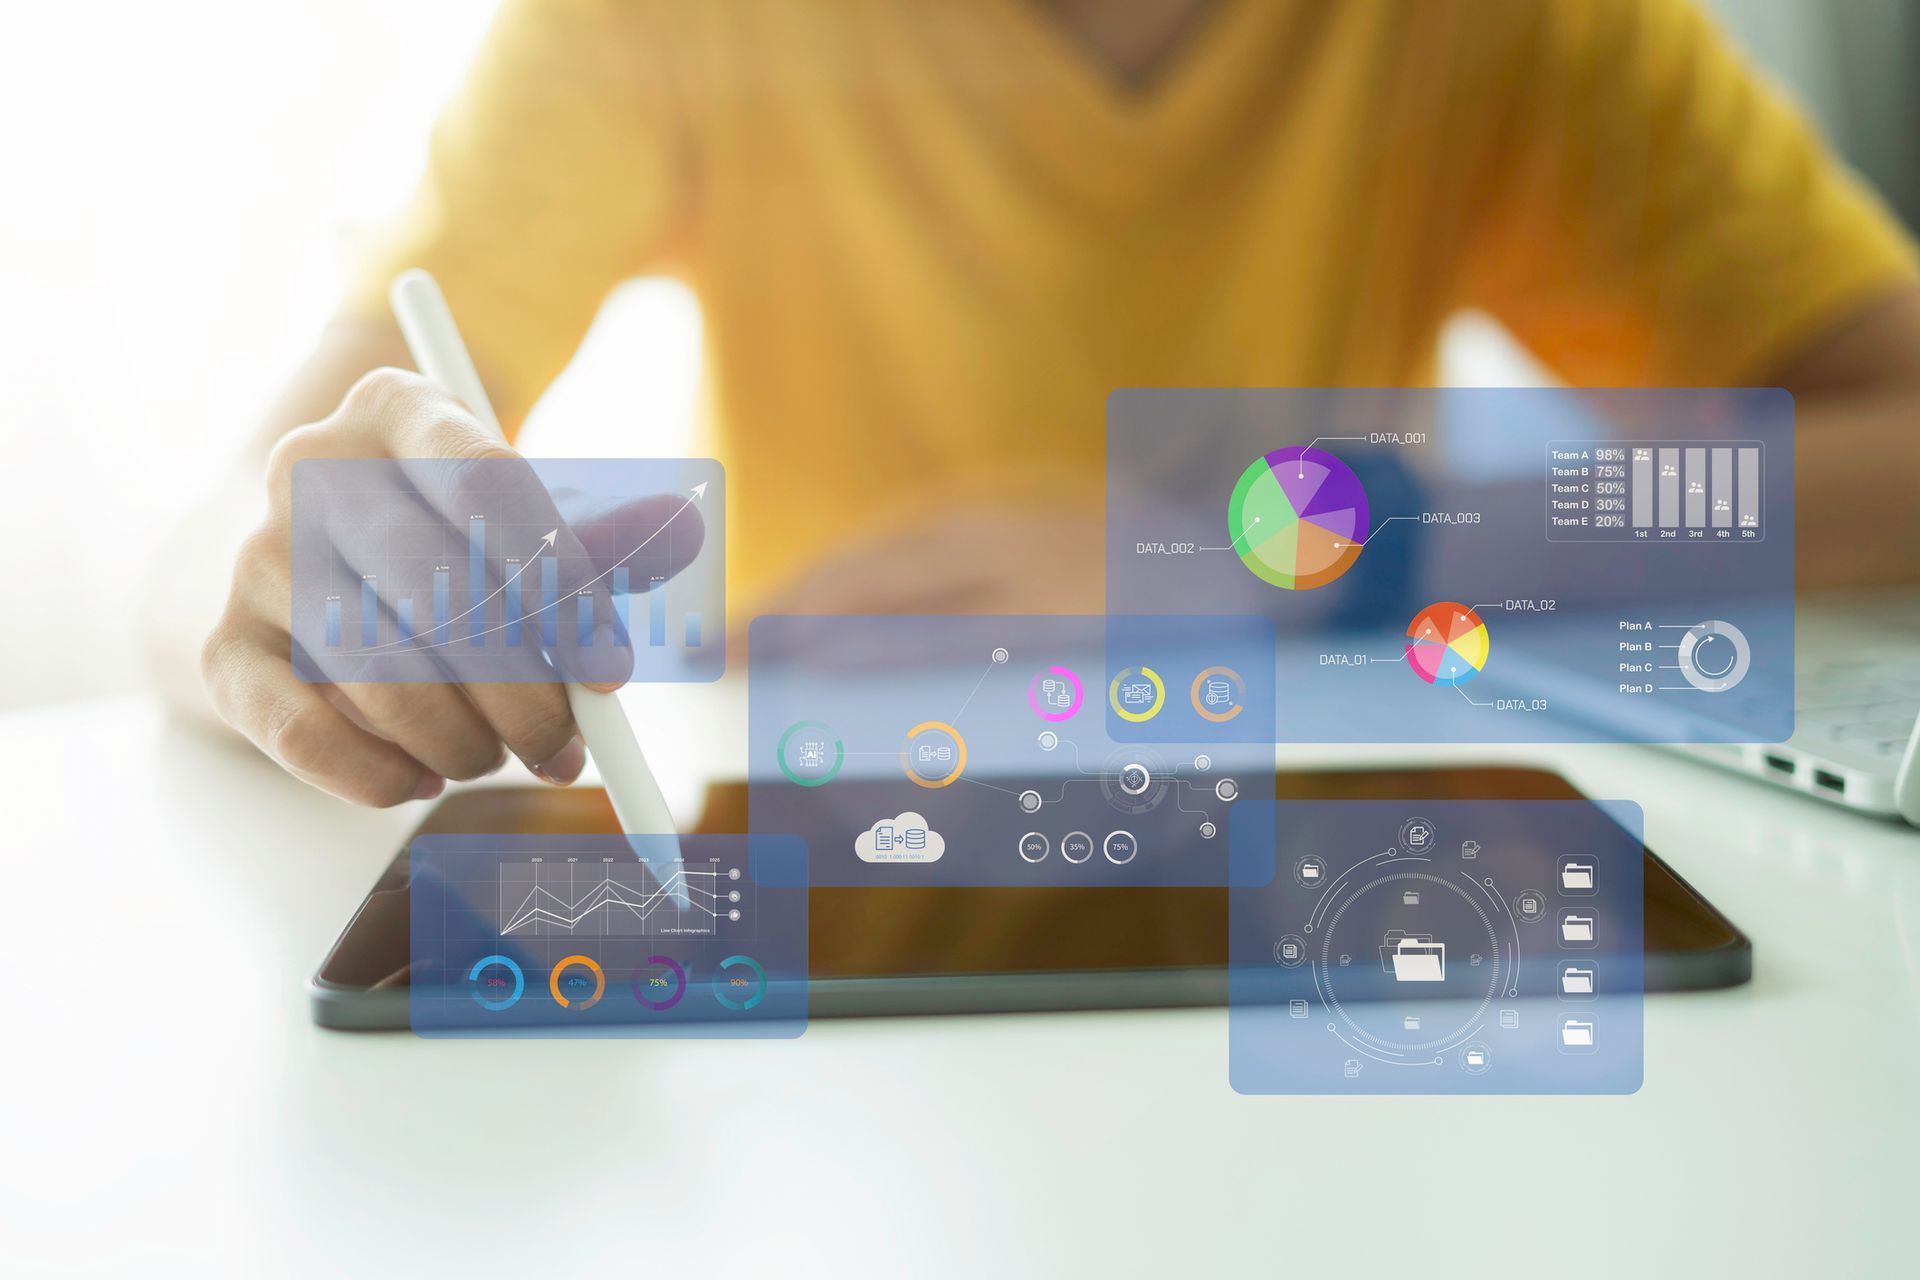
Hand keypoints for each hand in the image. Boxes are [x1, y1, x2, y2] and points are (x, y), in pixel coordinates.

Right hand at [202, 368, 699, 805]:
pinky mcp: (223, 646)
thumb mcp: (531, 523)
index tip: (610, 672)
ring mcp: (257, 555)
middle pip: (436, 589)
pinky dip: (379, 775)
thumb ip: (605, 535)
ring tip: (500, 757)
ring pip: (377, 670)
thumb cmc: (455, 543)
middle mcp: (313, 469)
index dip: (558, 587)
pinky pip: (301, 733)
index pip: (488, 484)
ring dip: (461, 739)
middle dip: (522, 692)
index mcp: (400, 410)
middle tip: (568, 747)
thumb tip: (682, 529)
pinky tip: (424, 779)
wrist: (316, 570)